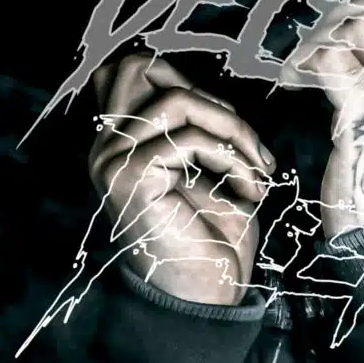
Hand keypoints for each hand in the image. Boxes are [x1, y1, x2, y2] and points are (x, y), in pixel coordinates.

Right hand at [89, 53, 275, 304]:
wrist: (206, 296)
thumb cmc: (212, 233)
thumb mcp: (207, 166)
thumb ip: (195, 124)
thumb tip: (210, 93)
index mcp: (120, 140)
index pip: (130, 68)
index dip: (182, 76)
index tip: (227, 125)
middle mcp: (106, 145)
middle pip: (139, 66)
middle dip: (208, 95)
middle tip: (243, 142)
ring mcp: (112, 160)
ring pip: (177, 99)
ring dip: (232, 129)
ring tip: (257, 167)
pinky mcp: (131, 177)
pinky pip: (189, 138)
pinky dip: (233, 157)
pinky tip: (249, 189)